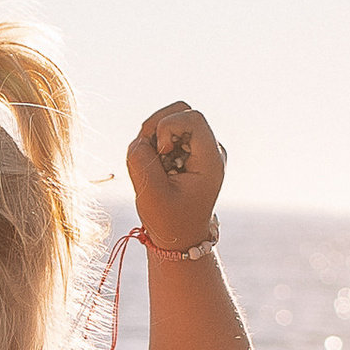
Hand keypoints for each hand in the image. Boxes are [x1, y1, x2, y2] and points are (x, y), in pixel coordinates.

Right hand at [126, 100, 226, 246]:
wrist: (181, 239)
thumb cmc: (169, 222)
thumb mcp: (151, 195)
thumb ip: (141, 161)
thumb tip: (139, 139)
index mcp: (210, 160)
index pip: (193, 118)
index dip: (168, 127)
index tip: (162, 152)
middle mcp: (209, 149)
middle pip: (182, 110)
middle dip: (157, 127)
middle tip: (150, 154)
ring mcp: (199, 149)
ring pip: (171, 119)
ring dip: (152, 137)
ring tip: (152, 166)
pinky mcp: (187, 151)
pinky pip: (166, 134)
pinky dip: (154, 145)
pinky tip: (156, 168)